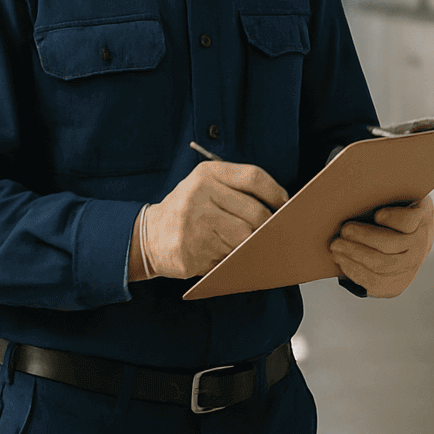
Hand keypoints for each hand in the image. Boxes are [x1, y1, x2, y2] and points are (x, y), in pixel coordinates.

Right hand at [139, 162, 289, 278]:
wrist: (149, 235)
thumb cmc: (187, 209)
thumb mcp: (205, 185)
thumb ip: (237, 188)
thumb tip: (281, 204)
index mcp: (207, 174)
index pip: (254, 177)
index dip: (276, 192)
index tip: (285, 204)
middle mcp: (199, 195)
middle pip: (256, 212)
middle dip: (267, 226)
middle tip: (268, 232)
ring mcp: (194, 223)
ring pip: (245, 237)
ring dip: (249, 244)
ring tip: (238, 242)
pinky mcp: (191, 251)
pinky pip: (229, 257)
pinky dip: (231, 258)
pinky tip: (220, 252)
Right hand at [329, 196, 433, 297]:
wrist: (414, 206)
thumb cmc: (386, 232)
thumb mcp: (375, 253)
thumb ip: (360, 261)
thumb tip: (335, 259)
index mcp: (400, 277)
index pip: (376, 283)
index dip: (353, 270)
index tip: (336, 257)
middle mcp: (412, 261)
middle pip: (382, 264)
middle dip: (354, 253)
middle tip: (336, 243)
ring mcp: (420, 240)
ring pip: (390, 244)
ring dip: (365, 237)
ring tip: (346, 229)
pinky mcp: (422, 219)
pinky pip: (405, 223)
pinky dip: (389, 219)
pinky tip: (377, 215)